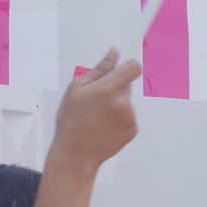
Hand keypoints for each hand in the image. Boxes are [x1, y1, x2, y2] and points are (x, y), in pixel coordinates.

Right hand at [50, 48, 139, 174]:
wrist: (75, 153)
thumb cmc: (71, 121)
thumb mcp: (76, 89)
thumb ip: (99, 68)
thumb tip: (114, 53)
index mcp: (108, 89)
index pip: (134, 67)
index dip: (129, 66)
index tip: (124, 68)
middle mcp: (123, 103)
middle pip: (128, 85)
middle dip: (115, 88)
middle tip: (96, 101)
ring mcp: (130, 118)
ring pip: (128, 102)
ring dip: (117, 104)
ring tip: (98, 116)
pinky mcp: (133, 129)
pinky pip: (129, 116)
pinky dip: (120, 119)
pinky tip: (104, 125)